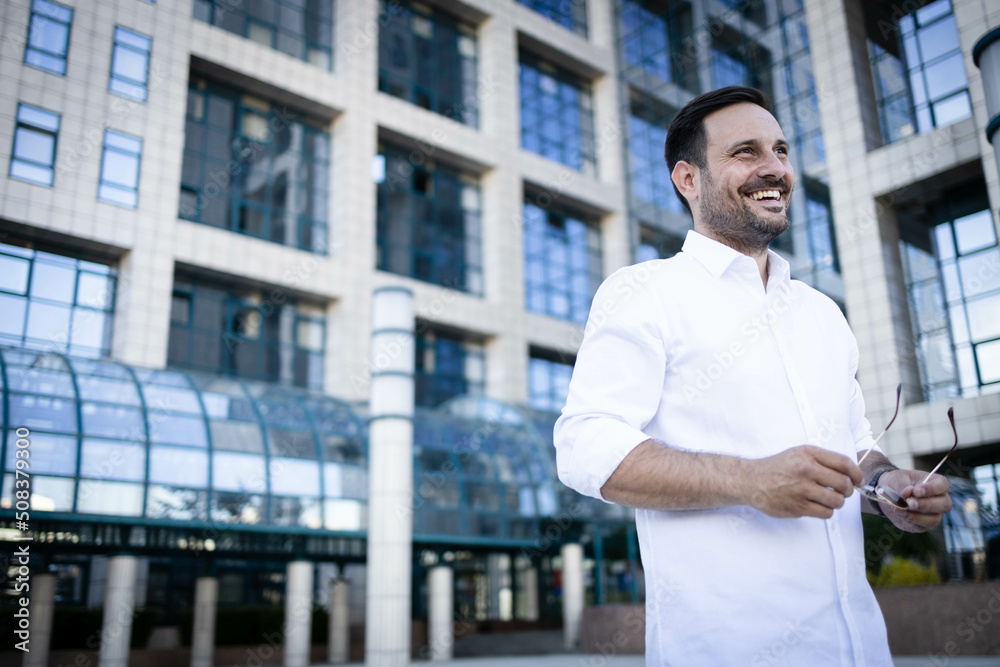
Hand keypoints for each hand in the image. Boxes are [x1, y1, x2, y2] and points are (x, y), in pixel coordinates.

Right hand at [744, 445, 862, 518]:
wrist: (751, 480)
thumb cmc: (778, 467)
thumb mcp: (799, 454)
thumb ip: (823, 460)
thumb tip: (851, 475)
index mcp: (809, 454)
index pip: (845, 463)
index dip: (857, 474)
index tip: (858, 480)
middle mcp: (806, 470)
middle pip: (844, 484)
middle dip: (848, 491)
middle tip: (842, 492)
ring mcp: (802, 489)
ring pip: (837, 501)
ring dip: (837, 502)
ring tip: (828, 499)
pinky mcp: (798, 506)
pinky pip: (825, 513)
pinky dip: (825, 511)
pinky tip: (817, 505)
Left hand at [876, 469, 951, 531]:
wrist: (888, 495)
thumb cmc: (898, 483)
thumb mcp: (897, 479)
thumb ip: (904, 486)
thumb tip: (909, 492)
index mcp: (936, 483)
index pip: (943, 485)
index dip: (931, 489)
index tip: (916, 491)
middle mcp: (940, 499)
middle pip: (945, 504)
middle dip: (926, 504)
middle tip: (910, 502)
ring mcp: (934, 514)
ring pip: (935, 519)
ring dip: (917, 515)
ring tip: (900, 508)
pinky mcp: (924, 525)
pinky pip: (922, 526)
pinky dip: (909, 519)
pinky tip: (899, 513)